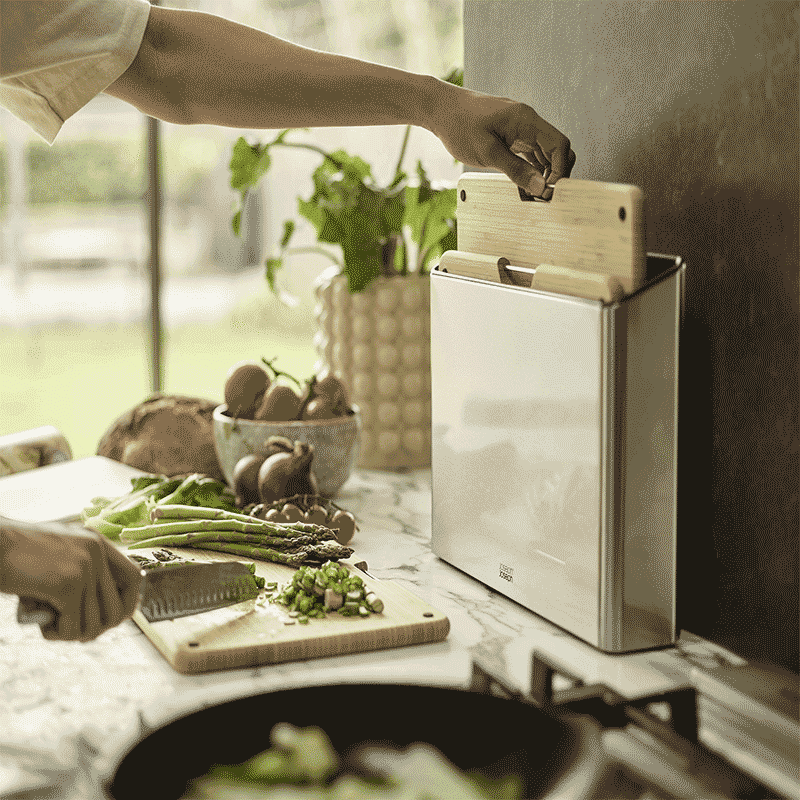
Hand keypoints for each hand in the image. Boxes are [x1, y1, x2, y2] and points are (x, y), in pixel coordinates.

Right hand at [1, 519, 142, 641]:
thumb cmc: (14, 555)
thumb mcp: (56, 554)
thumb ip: (80, 571)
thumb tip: (105, 614)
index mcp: (96, 541)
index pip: (133, 577)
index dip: (127, 604)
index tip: (110, 620)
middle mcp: (96, 551)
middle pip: (118, 608)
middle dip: (96, 628)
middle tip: (72, 629)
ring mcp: (84, 566)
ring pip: (95, 623)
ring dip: (72, 633)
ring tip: (51, 623)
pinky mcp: (68, 583)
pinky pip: (73, 627)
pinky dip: (57, 634)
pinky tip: (42, 624)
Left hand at [429, 83, 575, 197]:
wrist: (441, 109)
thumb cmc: (460, 124)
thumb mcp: (488, 153)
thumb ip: (516, 170)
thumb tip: (540, 186)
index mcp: (526, 120)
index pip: (559, 144)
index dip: (561, 169)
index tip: (550, 190)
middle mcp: (528, 121)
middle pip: (557, 148)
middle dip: (556, 172)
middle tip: (543, 194)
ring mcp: (521, 128)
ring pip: (545, 152)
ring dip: (543, 172)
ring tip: (533, 193)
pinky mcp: (512, 135)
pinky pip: (531, 152)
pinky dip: (532, 168)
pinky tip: (525, 182)